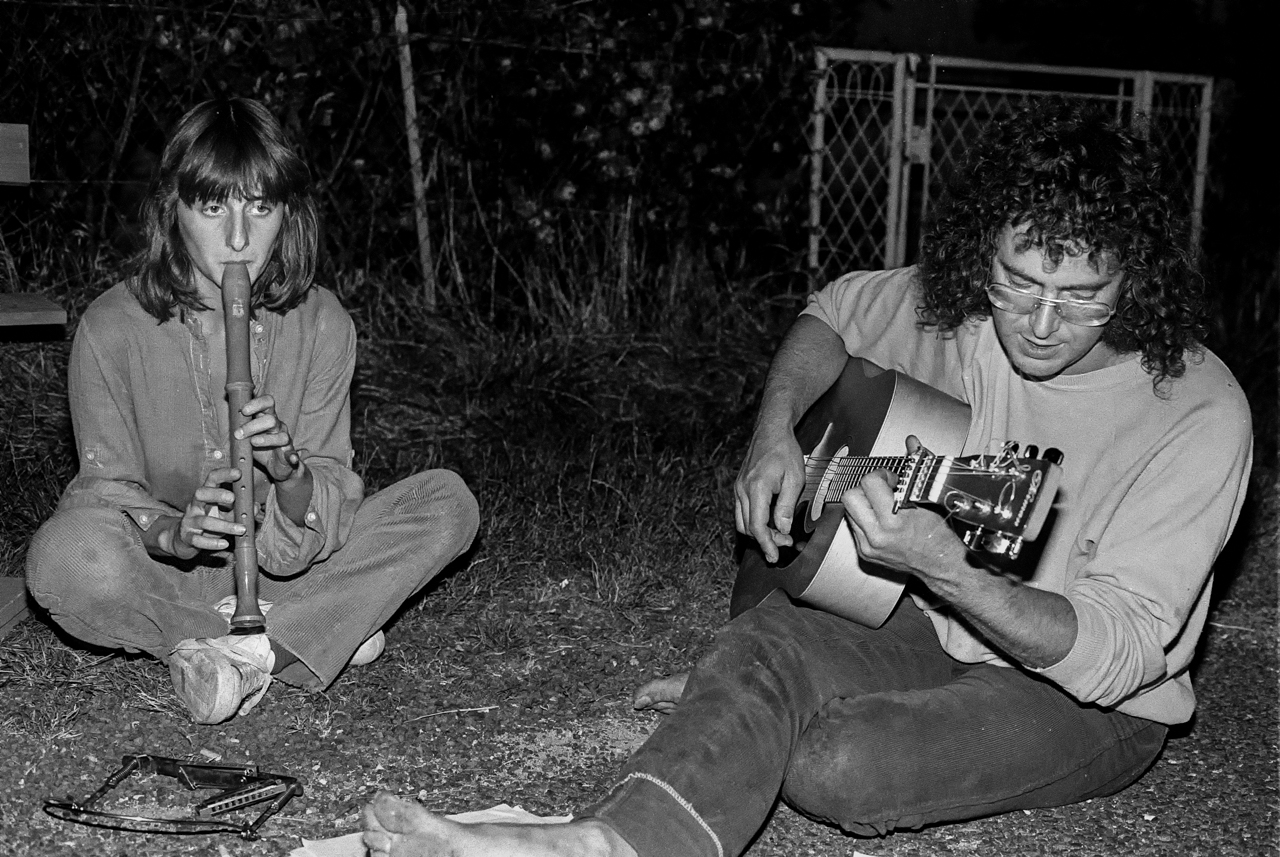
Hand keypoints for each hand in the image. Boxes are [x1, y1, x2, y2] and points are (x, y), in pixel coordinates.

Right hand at [166, 467, 245, 558]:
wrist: (184, 539)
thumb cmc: (210, 521)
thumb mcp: (225, 514)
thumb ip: (239, 510)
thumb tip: (255, 506)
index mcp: (205, 495)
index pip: (212, 479)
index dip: (224, 474)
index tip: (238, 473)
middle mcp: (195, 505)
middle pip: (200, 493)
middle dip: (216, 494)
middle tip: (233, 498)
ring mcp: (190, 521)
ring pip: (204, 521)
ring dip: (225, 525)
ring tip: (241, 529)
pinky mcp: (188, 537)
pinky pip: (198, 540)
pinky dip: (212, 543)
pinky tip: (225, 544)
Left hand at [233, 394, 303, 482]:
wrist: (275, 464)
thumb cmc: (256, 445)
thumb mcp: (246, 434)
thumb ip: (240, 426)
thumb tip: (229, 420)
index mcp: (267, 417)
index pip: (267, 402)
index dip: (256, 404)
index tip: (243, 411)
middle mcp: (278, 426)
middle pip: (271, 419)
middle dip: (253, 426)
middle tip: (238, 434)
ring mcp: (285, 439)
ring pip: (281, 436)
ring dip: (266, 439)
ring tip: (253, 443)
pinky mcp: (289, 454)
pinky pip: (292, 454)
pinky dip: (292, 456)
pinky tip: (291, 459)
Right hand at [734, 424, 805, 562]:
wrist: (770, 431)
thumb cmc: (784, 451)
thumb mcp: (795, 479)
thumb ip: (786, 506)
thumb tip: (783, 529)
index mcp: (756, 489)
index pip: (757, 527)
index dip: (766, 545)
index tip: (774, 556)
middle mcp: (742, 490)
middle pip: (748, 528)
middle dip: (766, 540)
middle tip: (785, 542)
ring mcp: (738, 489)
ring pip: (742, 522)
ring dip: (758, 532)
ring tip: (778, 533)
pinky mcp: (739, 487)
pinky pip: (742, 512)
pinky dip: (754, 521)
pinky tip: (769, 520)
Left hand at [840, 436, 965, 579]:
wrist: (943, 566)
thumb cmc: (941, 537)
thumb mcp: (930, 499)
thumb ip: (916, 469)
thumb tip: (911, 443)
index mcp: (895, 520)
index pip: (870, 483)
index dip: (881, 475)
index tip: (892, 480)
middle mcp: (878, 534)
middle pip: (850, 496)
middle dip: (865, 488)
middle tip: (882, 490)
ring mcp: (869, 545)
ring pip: (848, 511)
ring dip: (863, 503)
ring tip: (881, 504)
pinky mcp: (865, 552)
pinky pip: (853, 526)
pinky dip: (864, 518)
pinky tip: (880, 519)